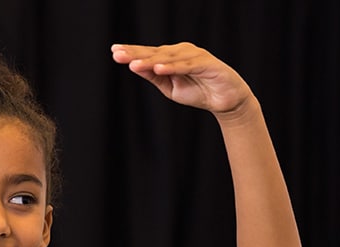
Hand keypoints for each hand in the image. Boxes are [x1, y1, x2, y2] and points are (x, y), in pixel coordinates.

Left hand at [111, 42, 252, 117]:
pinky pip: (188, 65)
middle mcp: (183, 52)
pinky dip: (173, 67)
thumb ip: (154, 77)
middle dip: (136, 53)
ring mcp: (196, 56)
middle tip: (118, 54)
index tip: (114, 52)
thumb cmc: (198, 92)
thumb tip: (134, 67)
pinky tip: (159, 68)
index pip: (149, 54)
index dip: (132, 52)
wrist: (225, 101)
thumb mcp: (169, 87)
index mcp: (172, 57)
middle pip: (156, 53)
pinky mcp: (208, 64)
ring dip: (151, 61)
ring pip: (169, 58)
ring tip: (133, 64)